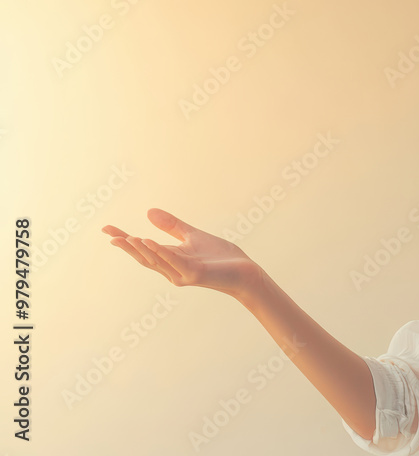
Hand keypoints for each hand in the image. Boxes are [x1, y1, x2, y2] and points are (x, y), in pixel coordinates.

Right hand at [102, 208, 263, 301]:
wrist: (244, 271)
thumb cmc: (220, 257)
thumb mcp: (192, 236)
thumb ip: (172, 226)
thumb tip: (148, 212)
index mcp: (170, 259)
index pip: (143, 249)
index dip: (125, 240)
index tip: (107, 229)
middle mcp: (172, 270)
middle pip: (144, 257)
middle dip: (127, 246)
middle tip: (110, 234)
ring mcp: (183, 274)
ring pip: (157, 260)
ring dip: (141, 249)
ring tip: (126, 237)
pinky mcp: (195, 274)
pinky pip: (175, 261)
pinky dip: (161, 251)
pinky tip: (149, 241)